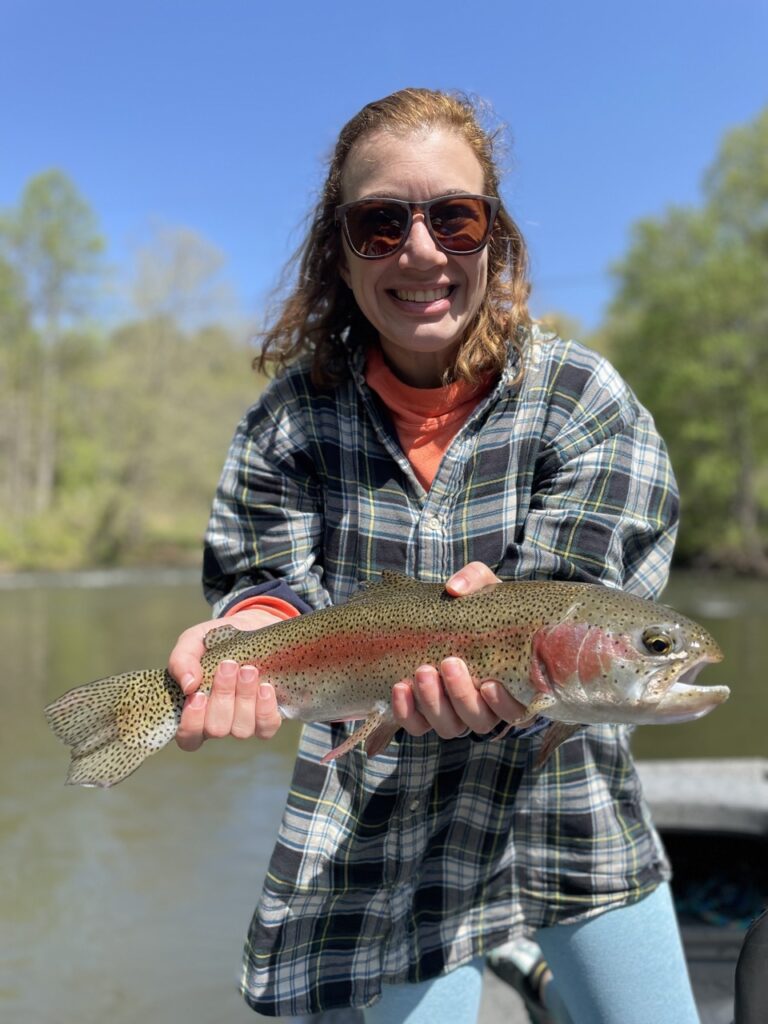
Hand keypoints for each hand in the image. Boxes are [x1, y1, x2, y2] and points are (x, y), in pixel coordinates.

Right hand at [169, 608, 283, 750]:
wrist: (253, 628)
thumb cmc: (216, 641)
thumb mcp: (193, 642)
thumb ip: (182, 660)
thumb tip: (188, 686)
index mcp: (195, 711)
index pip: (188, 738)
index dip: (192, 723)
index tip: (199, 694)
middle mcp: (219, 722)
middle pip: (216, 729)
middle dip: (223, 697)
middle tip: (229, 665)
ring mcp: (244, 722)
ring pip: (241, 729)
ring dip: (244, 699)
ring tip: (248, 670)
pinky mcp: (268, 717)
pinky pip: (267, 727)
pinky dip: (265, 708)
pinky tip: (265, 687)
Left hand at [391, 562, 527, 737]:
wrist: (443, 619)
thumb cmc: (476, 605)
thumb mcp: (483, 587)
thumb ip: (475, 580)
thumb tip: (454, 589)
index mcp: (509, 684)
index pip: (516, 711)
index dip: (505, 705)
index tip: (490, 683)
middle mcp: (483, 707)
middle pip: (479, 721)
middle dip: (462, 696)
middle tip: (448, 662)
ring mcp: (453, 713)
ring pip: (449, 727)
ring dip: (434, 704)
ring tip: (422, 671)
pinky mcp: (423, 715)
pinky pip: (415, 725)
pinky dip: (407, 712)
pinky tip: (399, 688)